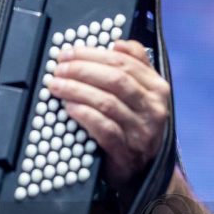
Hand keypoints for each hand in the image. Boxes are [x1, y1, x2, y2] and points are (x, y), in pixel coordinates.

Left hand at [48, 39, 169, 188]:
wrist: (143, 170)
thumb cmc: (135, 123)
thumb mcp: (141, 93)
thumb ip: (134, 65)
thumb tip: (117, 43)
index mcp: (157, 88)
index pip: (124, 62)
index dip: (93, 54)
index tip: (69, 52)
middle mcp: (154, 108)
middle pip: (115, 79)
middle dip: (82, 69)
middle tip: (58, 68)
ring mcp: (142, 131)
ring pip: (107, 102)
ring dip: (77, 90)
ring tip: (56, 85)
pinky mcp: (127, 152)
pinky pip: (104, 128)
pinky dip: (85, 115)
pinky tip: (69, 107)